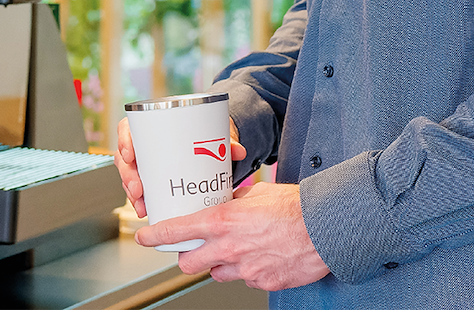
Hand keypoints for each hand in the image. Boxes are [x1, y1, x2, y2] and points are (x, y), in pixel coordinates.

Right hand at [115, 116, 244, 218]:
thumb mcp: (214, 132)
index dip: (124, 142)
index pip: (128, 129)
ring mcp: (148, 162)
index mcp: (152, 124)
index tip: (129, 155)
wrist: (212, 141)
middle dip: (128, 176)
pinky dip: (140, 200)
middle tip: (139, 190)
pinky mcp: (153, 178)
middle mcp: (146, 143)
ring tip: (142, 206)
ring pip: (130, 175)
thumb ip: (226, 140)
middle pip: (126, 158)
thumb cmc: (206, 131)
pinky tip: (144, 210)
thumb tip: (238, 151)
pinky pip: (139, 188)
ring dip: (131, 193)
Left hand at [136, 181, 329, 291]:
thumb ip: (237, 199)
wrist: (327, 228)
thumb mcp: (259, 192)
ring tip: (235, 250)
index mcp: (223, 221)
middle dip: (187, 257)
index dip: (155, 236)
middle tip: (194, 250)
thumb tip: (228, 198)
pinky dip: (247, 271)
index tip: (145, 236)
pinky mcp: (263, 281)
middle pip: (189, 264)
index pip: (177, 231)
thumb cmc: (297, 207)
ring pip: (217, 274)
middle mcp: (229, 247)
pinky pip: (245, 279)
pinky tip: (260, 257)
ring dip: (219, 265)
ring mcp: (246, 268)